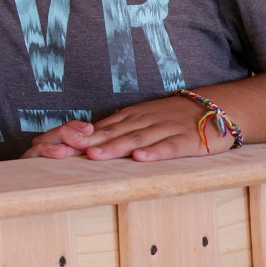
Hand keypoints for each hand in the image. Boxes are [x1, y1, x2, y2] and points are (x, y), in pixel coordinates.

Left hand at [24, 97, 236, 162]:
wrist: (215, 107)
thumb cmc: (173, 117)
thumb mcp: (143, 119)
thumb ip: (118, 129)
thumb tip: (86, 140)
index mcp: (129, 118)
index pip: (96, 128)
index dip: (73, 137)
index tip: (50, 145)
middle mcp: (142, 122)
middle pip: (110, 133)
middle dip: (85, 142)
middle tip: (62, 150)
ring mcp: (163, 130)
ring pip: (135, 139)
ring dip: (114, 147)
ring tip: (94, 155)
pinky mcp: (185, 141)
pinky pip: (168, 147)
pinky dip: (154, 153)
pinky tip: (140, 158)